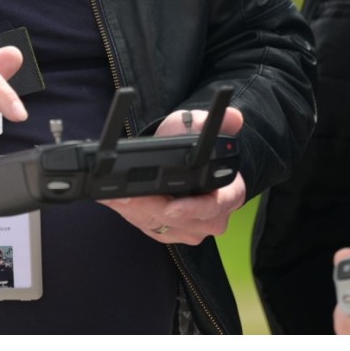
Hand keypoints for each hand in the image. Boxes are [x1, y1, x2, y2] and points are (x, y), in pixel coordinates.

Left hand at [99, 105, 245, 244]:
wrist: (181, 159)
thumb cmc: (191, 142)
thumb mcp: (199, 126)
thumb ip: (212, 122)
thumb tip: (233, 117)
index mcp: (229, 195)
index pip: (215, 207)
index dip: (193, 209)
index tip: (172, 207)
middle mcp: (213, 218)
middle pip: (181, 220)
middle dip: (151, 208)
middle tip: (127, 196)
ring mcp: (190, 230)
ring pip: (160, 225)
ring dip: (135, 211)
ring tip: (117, 196)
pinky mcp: (169, 234)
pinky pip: (147, 226)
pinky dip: (129, 213)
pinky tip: (116, 200)